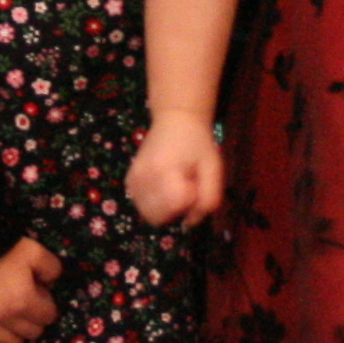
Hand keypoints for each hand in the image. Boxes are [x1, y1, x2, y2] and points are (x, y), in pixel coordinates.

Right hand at [0, 235, 62, 342]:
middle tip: (29, 303)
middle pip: (33, 333)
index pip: (49, 316)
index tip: (41, 293)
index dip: (48, 304)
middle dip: (36, 319)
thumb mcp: (35, 251)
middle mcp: (6, 318)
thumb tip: (52, 283)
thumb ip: (52, 268)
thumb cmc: (4, 249)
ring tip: (15, 317)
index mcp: (24, 301)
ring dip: (18, 333)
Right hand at [127, 111, 221, 227]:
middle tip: (187, 186)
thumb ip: (208, 199)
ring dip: (166, 209)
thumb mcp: (214, 168)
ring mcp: (132, 180)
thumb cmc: (198, 142)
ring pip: (149, 216)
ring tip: (176, 186)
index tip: (195, 183)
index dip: (191, 200)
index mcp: (164, 169)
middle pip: (159, 218)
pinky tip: (165, 187)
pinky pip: (142, 207)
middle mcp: (143, 176)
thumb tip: (190, 223)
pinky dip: (155, 204)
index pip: (176, 205)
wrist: (175, 119)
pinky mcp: (129, 182)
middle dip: (177, 209)